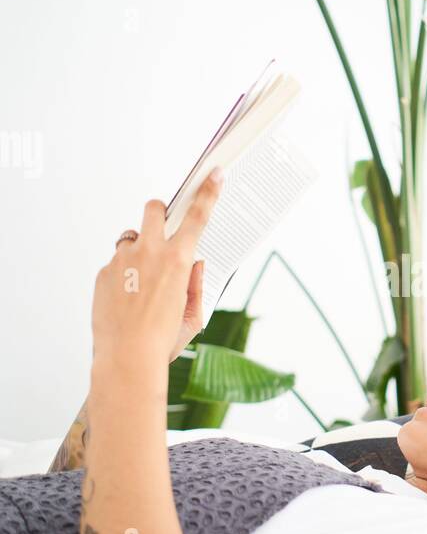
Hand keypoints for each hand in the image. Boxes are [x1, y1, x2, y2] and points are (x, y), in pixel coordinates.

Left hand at [91, 169, 223, 377]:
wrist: (127, 360)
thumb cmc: (163, 341)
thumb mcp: (193, 316)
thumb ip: (197, 285)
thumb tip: (195, 264)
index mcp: (178, 260)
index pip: (197, 217)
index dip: (208, 192)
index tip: (214, 173)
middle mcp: (149, 253)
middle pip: (154, 209)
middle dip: (160, 211)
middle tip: (162, 227)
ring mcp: (123, 261)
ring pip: (131, 239)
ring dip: (139, 251)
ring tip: (141, 283)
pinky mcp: (104, 273)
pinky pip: (116, 265)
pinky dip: (123, 277)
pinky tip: (127, 302)